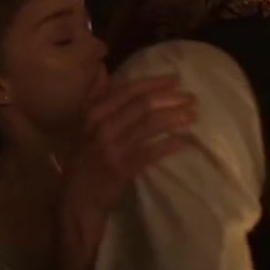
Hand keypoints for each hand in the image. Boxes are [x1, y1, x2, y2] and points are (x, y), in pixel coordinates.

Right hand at [58, 74, 196, 240]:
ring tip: (193, 116)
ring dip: (174, 118)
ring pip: (149, 125)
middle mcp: (102, 127)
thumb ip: (93, 97)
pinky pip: (151, 152)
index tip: (176, 79)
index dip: (154, 83)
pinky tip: (184, 141)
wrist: (77, 199)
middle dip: (170, 98)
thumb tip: (103, 70)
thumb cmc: (82, 160)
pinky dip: (170, 145)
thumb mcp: (82, 125)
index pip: (128, 90)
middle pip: (142, 105)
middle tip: (192, 97)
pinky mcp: (123, 169)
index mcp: (94, 113)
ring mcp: (113, 148)